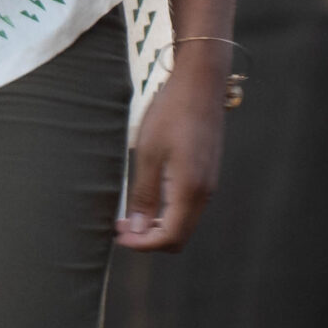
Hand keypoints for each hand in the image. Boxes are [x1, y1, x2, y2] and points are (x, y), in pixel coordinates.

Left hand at [118, 44, 227, 251]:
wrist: (201, 83)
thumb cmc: (172, 112)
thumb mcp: (149, 152)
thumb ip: (143, 193)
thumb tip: (135, 230)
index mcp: (190, 190)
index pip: (167, 237)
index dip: (141, 244)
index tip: (117, 235)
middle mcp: (204, 193)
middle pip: (178, 237)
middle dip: (149, 239)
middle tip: (121, 226)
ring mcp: (209, 184)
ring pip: (184, 222)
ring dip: (158, 225)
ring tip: (130, 212)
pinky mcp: (207, 173)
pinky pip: (189, 206)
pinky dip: (169, 212)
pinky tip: (149, 195)